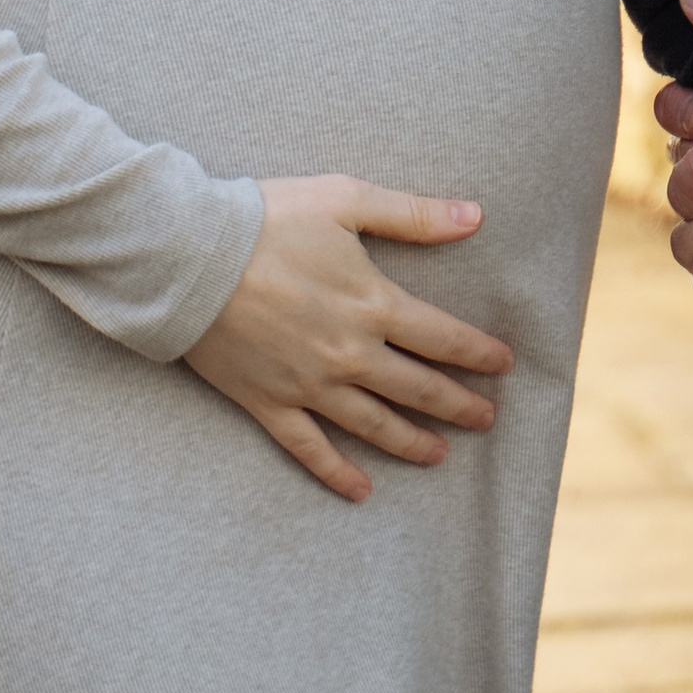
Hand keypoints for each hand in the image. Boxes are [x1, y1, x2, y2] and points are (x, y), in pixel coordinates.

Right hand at [183, 177, 513, 500]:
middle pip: (417, 389)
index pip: (443, 338)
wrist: (188, 257)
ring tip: (440, 454)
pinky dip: (337, 473)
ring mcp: (309, 385)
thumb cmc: (268, 219)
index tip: (503, 366)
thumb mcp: (346, 200)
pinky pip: (310, 449)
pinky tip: (361, 492)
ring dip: (412, 443)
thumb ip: (413, 215)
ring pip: (373, 426)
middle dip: (457, 405)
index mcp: (373, 304)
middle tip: (488, 419)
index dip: (478, 354)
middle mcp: (349, 353)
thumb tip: (475, 217)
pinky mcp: (268, 404)